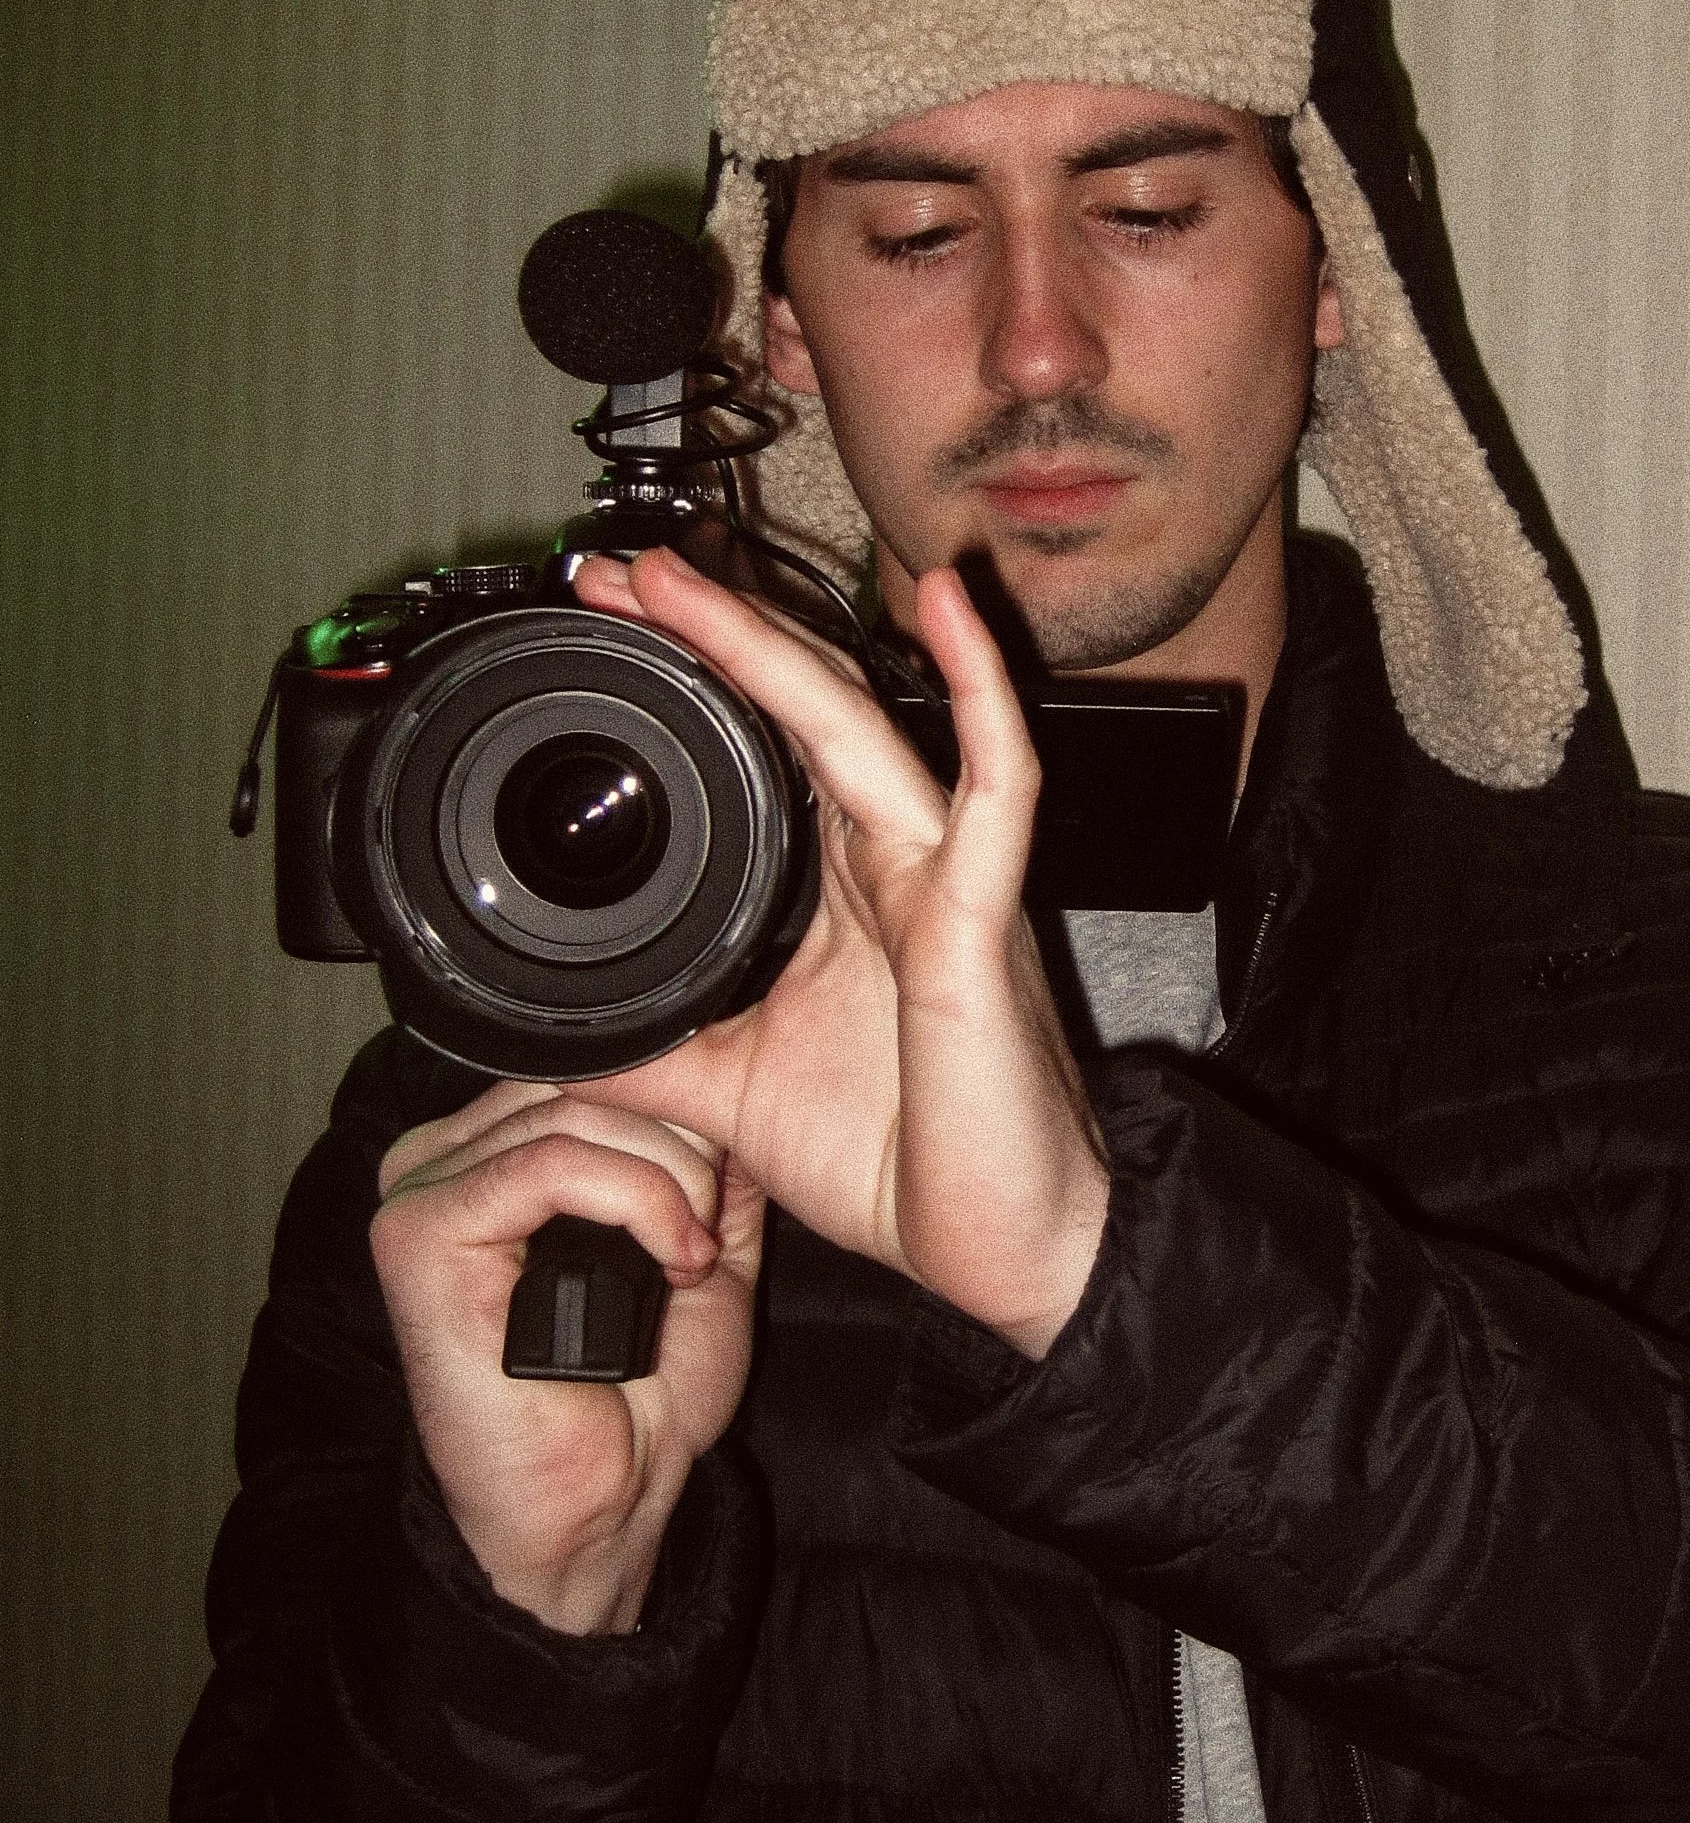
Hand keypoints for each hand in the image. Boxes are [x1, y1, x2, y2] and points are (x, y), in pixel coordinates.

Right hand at [371, 1087, 763, 1634]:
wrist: (602, 1507)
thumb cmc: (637, 1397)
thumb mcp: (698, 1247)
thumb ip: (710, 1164)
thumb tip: (735, 1084)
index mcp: (494, 1150)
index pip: (596, 1065)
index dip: (680, 1113)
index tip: (722, 1193)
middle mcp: (443, 1157)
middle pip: (587, 1080)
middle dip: (680, 1146)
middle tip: (706, 1232)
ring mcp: (419, 1190)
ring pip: (576, 1116)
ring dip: (667, 1183)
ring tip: (689, 1259)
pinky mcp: (417, 1234)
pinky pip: (548, 1165)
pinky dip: (636, 1203)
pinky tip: (671, 1261)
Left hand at [570, 545, 1109, 1354]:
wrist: (1006, 1254)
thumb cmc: (904, 1168)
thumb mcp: (729, 1096)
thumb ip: (650, 1048)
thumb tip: (549, 1026)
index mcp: (839, 895)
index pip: (762, 749)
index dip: (695, 677)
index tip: (610, 621)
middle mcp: (893, 867)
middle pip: (801, 711)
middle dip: (714, 630)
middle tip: (620, 568)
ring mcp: (943, 884)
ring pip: (863, 728)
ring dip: (776, 645)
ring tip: (688, 577)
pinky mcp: (981, 924)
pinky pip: (995, 791)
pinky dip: (982, 693)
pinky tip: (950, 612)